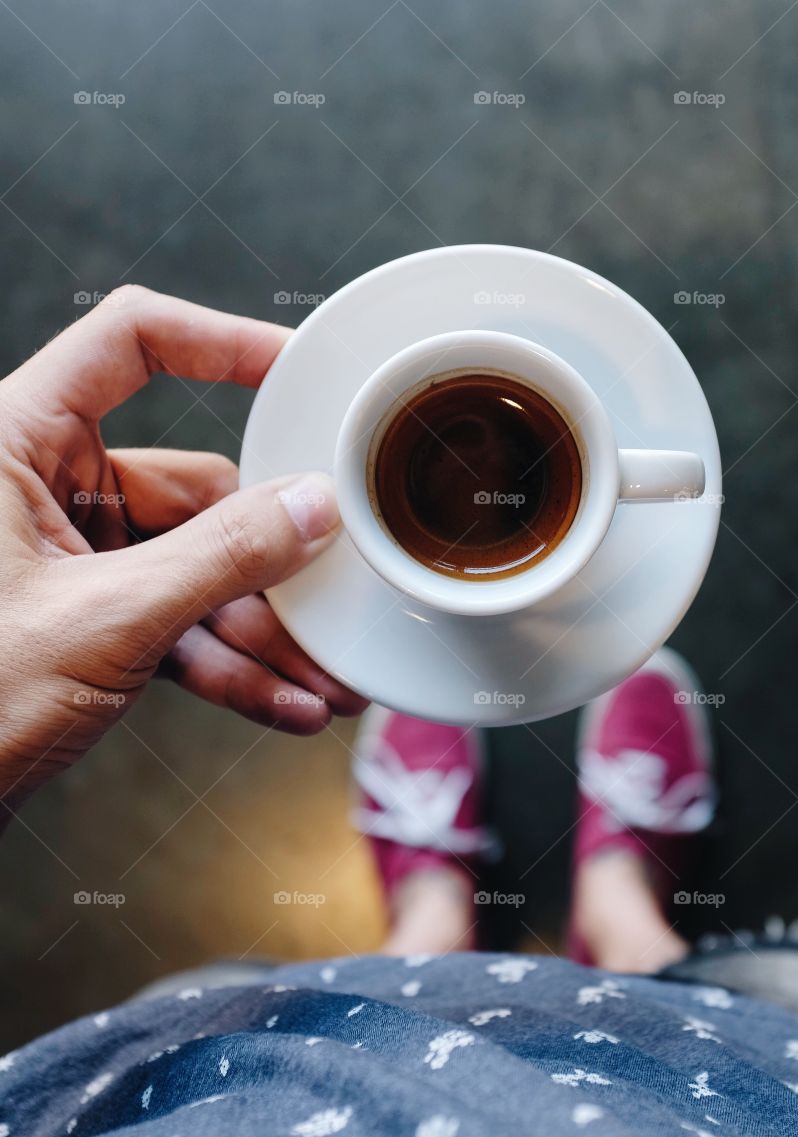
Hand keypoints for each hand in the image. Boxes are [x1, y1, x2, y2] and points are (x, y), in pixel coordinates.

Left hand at [0, 285, 365, 814]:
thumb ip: (219, 558)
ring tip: (321, 675)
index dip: (224, 343)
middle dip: (267, 561)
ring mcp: (71, 554)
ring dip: (259, 628)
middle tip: (332, 589)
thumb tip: (311, 508)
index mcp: (18, 442)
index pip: (132, 343)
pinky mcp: (88, 612)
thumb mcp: (104, 622)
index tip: (300, 371)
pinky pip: (177, 619)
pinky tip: (282, 700)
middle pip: (193, 488)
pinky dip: (226, 661)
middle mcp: (46, 486)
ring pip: (196, 565)